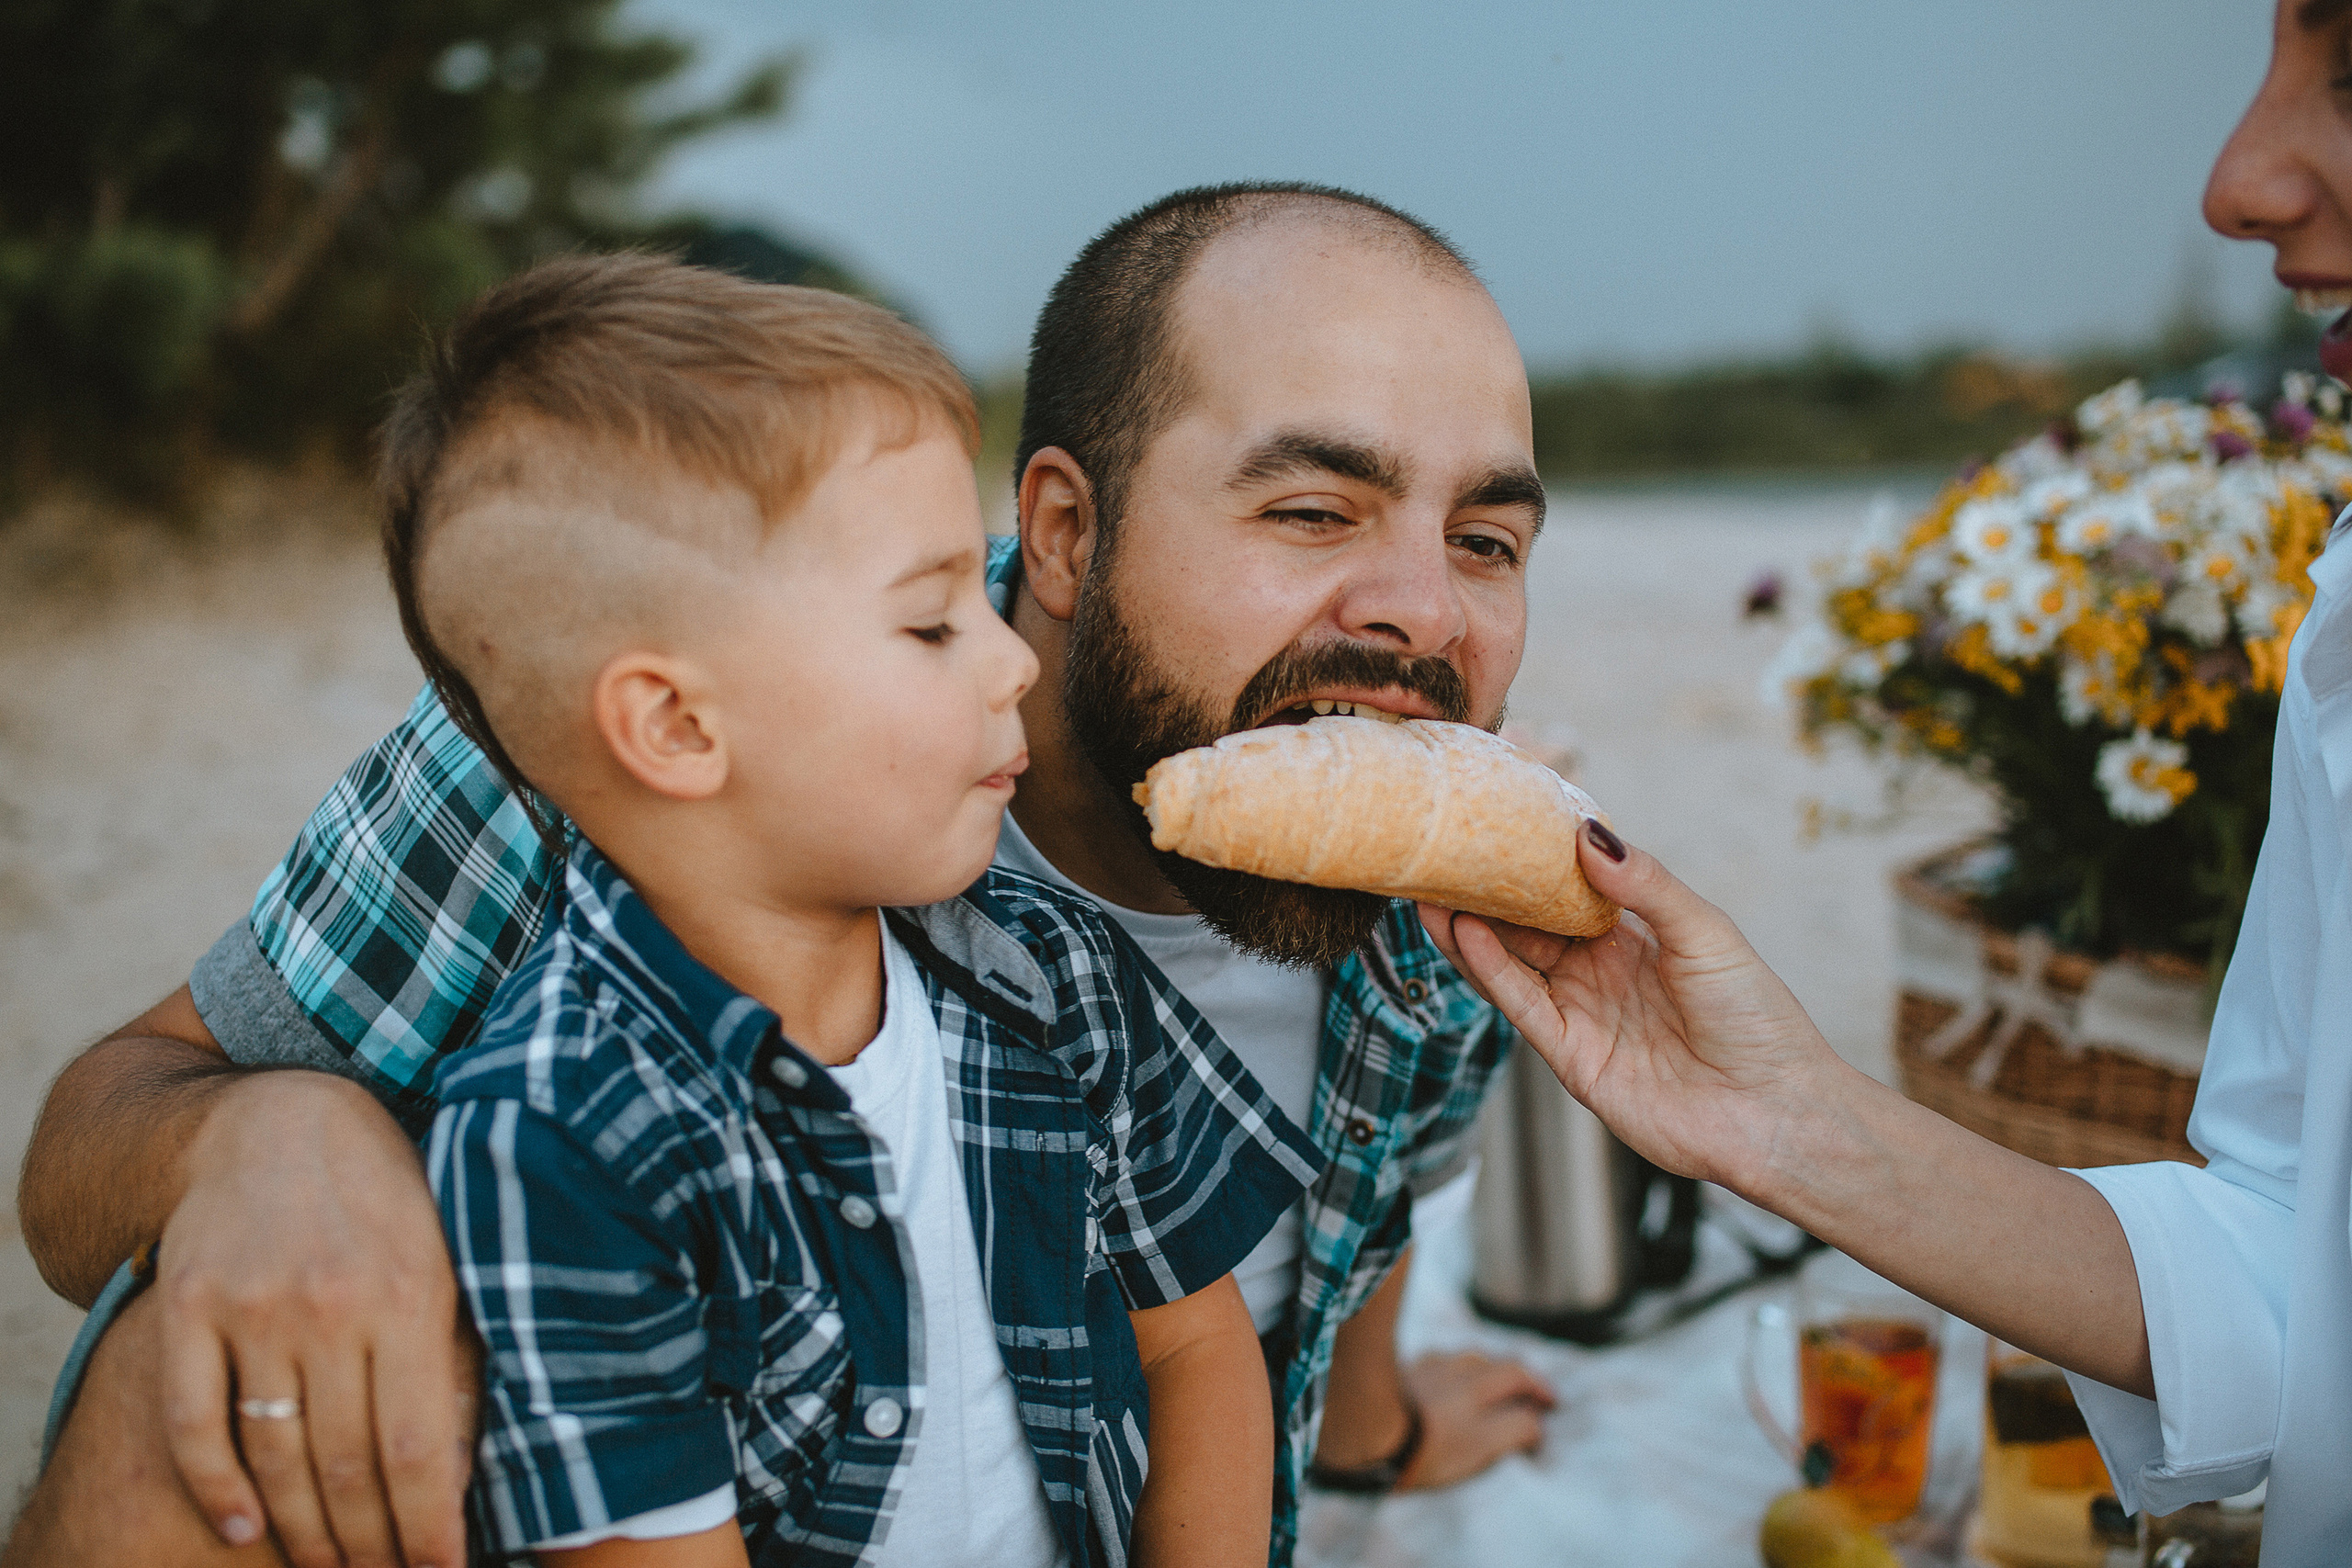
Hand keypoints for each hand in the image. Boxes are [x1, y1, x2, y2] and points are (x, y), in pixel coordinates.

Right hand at [159, 1071, 474, 1567]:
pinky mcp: (189, 1306)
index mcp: (413, 1291)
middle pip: (347, 1464)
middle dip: (369, 1542)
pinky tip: (240, 1529)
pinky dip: (215, 1487)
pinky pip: (195, 1421)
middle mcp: (332, 1303)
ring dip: (301, 1530)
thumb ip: (457, 1347)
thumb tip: (467, 1465)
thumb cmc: (383, 1192)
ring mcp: (254, 1306)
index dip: (430, 1525)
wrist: (276, 1118)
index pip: (422, 1445)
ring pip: (275, 1454)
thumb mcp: (447, 1251)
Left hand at [1394, 1351, 1554, 1490]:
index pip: (1518, 1377)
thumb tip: (1537, 1424)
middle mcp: (1452, 1371)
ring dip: (1483, 1366)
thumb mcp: (1480, 1446)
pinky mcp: (1398, 1375)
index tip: (1552, 1405)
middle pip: (1492, 1362)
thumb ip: (1514, 1431)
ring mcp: (1423, 1370)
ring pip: (1461, 1359)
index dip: (1539, 1390)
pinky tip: (1442, 1376)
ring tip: (1489, 1379)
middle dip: (1516, 1374)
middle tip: (1528, 1389)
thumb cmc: (1425, 1446)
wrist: (1363, 1430)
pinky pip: (1431, 1363)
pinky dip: (1448, 1368)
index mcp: (1476, 1388)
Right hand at [1417, 820, 1851, 1196]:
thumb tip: (1588, 833)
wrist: (1776, 1112)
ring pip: (1513, 966)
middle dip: (1485, 894)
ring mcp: (1583, 1018)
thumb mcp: (1706, 933)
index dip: (1530, 864)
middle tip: (1441, 855)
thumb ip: (1645, 885)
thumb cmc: (1758, 1019)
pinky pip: (1524, 1008)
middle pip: (1527, 929)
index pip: (1567, 894)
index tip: (1492, 825)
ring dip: (1472, 931)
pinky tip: (1467, 933)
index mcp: (1634, 941)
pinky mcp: (1572, 1060)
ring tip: (1431, 891)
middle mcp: (1600, 977)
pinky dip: (1492, 971)